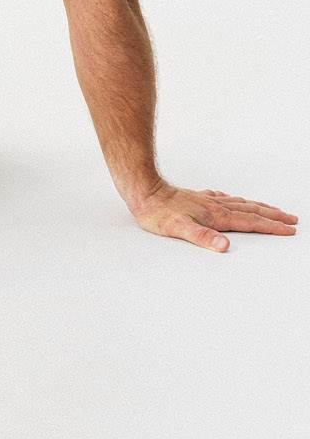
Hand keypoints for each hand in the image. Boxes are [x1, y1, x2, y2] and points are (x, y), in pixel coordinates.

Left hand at [127, 179, 298, 252]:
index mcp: (216, 216)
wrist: (145, 192)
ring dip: (261, 207)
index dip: (271, 227)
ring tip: (274, 210)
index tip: (290, 230)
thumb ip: (202, 237)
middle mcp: (216, 206)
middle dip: (274, 217)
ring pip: (242, 204)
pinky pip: (226, 199)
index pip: (250, 222)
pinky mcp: (199, 198)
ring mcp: (209, 201)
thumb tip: (224, 246)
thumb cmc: (158, 213)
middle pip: (252, 211)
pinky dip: (238, 201)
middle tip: (292, 220)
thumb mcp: (179, 229)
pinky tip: (236, 200)